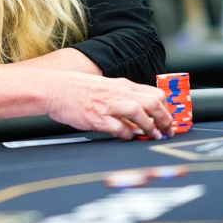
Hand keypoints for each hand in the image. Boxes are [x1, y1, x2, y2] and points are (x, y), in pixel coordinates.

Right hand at [44, 72, 171, 139]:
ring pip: (139, 112)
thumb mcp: (105, 86)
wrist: (54, 89)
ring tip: (153, 136)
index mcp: (122, 85)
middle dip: (164, 119)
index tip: (168, 119)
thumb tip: (139, 110)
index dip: (166, 108)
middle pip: (152, 102)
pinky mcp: (97, 118)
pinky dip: (128, 134)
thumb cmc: (77, 89)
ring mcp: (108, 105)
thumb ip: (122, 95)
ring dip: (150, 126)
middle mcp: (118, 93)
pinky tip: (128, 137)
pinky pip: (119, 127)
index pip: (154, 94)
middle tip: (167, 131)